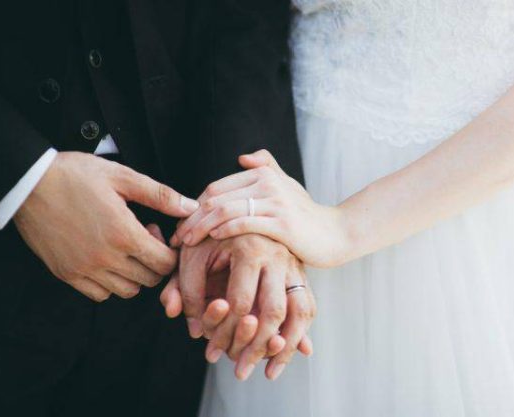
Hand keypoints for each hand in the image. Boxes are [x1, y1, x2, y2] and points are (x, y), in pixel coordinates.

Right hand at [13, 152, 197, 300]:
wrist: (29, 183)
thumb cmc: (76, 175)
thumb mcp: (123, 177)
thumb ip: (161, 195)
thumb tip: (191, 207)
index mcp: (124, 234)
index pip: (165, 263)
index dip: (169, 251)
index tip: (156, 232)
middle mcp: (105, 258)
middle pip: (150, 279)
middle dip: (154, 261)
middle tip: (141, 238)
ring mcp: (84, 269)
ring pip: (127, 290)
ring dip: (134, 274)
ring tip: (124, 248)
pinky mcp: (67, 274)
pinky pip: (100, 294)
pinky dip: (110, 284)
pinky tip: (107, 260)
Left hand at [162, 234, 315, 379]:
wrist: (242, 207)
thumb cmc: (210, 234)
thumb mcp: (192, 255)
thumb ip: (186, 288)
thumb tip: (194, 328)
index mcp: (250, 247)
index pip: (240, 302)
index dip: (223, 332)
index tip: (211, 352)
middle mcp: (278, 256)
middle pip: (273, 312)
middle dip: (256, 347)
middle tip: (241, 372)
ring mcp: (294, 264)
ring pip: (301, 311)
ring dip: (286, 346)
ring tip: (269, 372)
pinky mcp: (302, 272)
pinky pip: (309, 306)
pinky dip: (303, 332)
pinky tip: (296, 353)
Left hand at [171, 150, 352, 267]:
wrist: (336, 234)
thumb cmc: (307, 215)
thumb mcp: (288, 186)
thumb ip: (267, 168)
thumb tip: (243, 158)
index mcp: (264, 173)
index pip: (217, 187)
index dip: (194, 205)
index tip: (183, 223)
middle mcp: (268, 182)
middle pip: (215, 197)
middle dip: (191, 218)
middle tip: (177, 236)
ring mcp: (275, 202)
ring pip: (224, 210)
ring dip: (200, 227)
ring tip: (187, 242)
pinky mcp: (282, 224)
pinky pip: (243, 223)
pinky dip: (223, 229)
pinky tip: (212, 239)